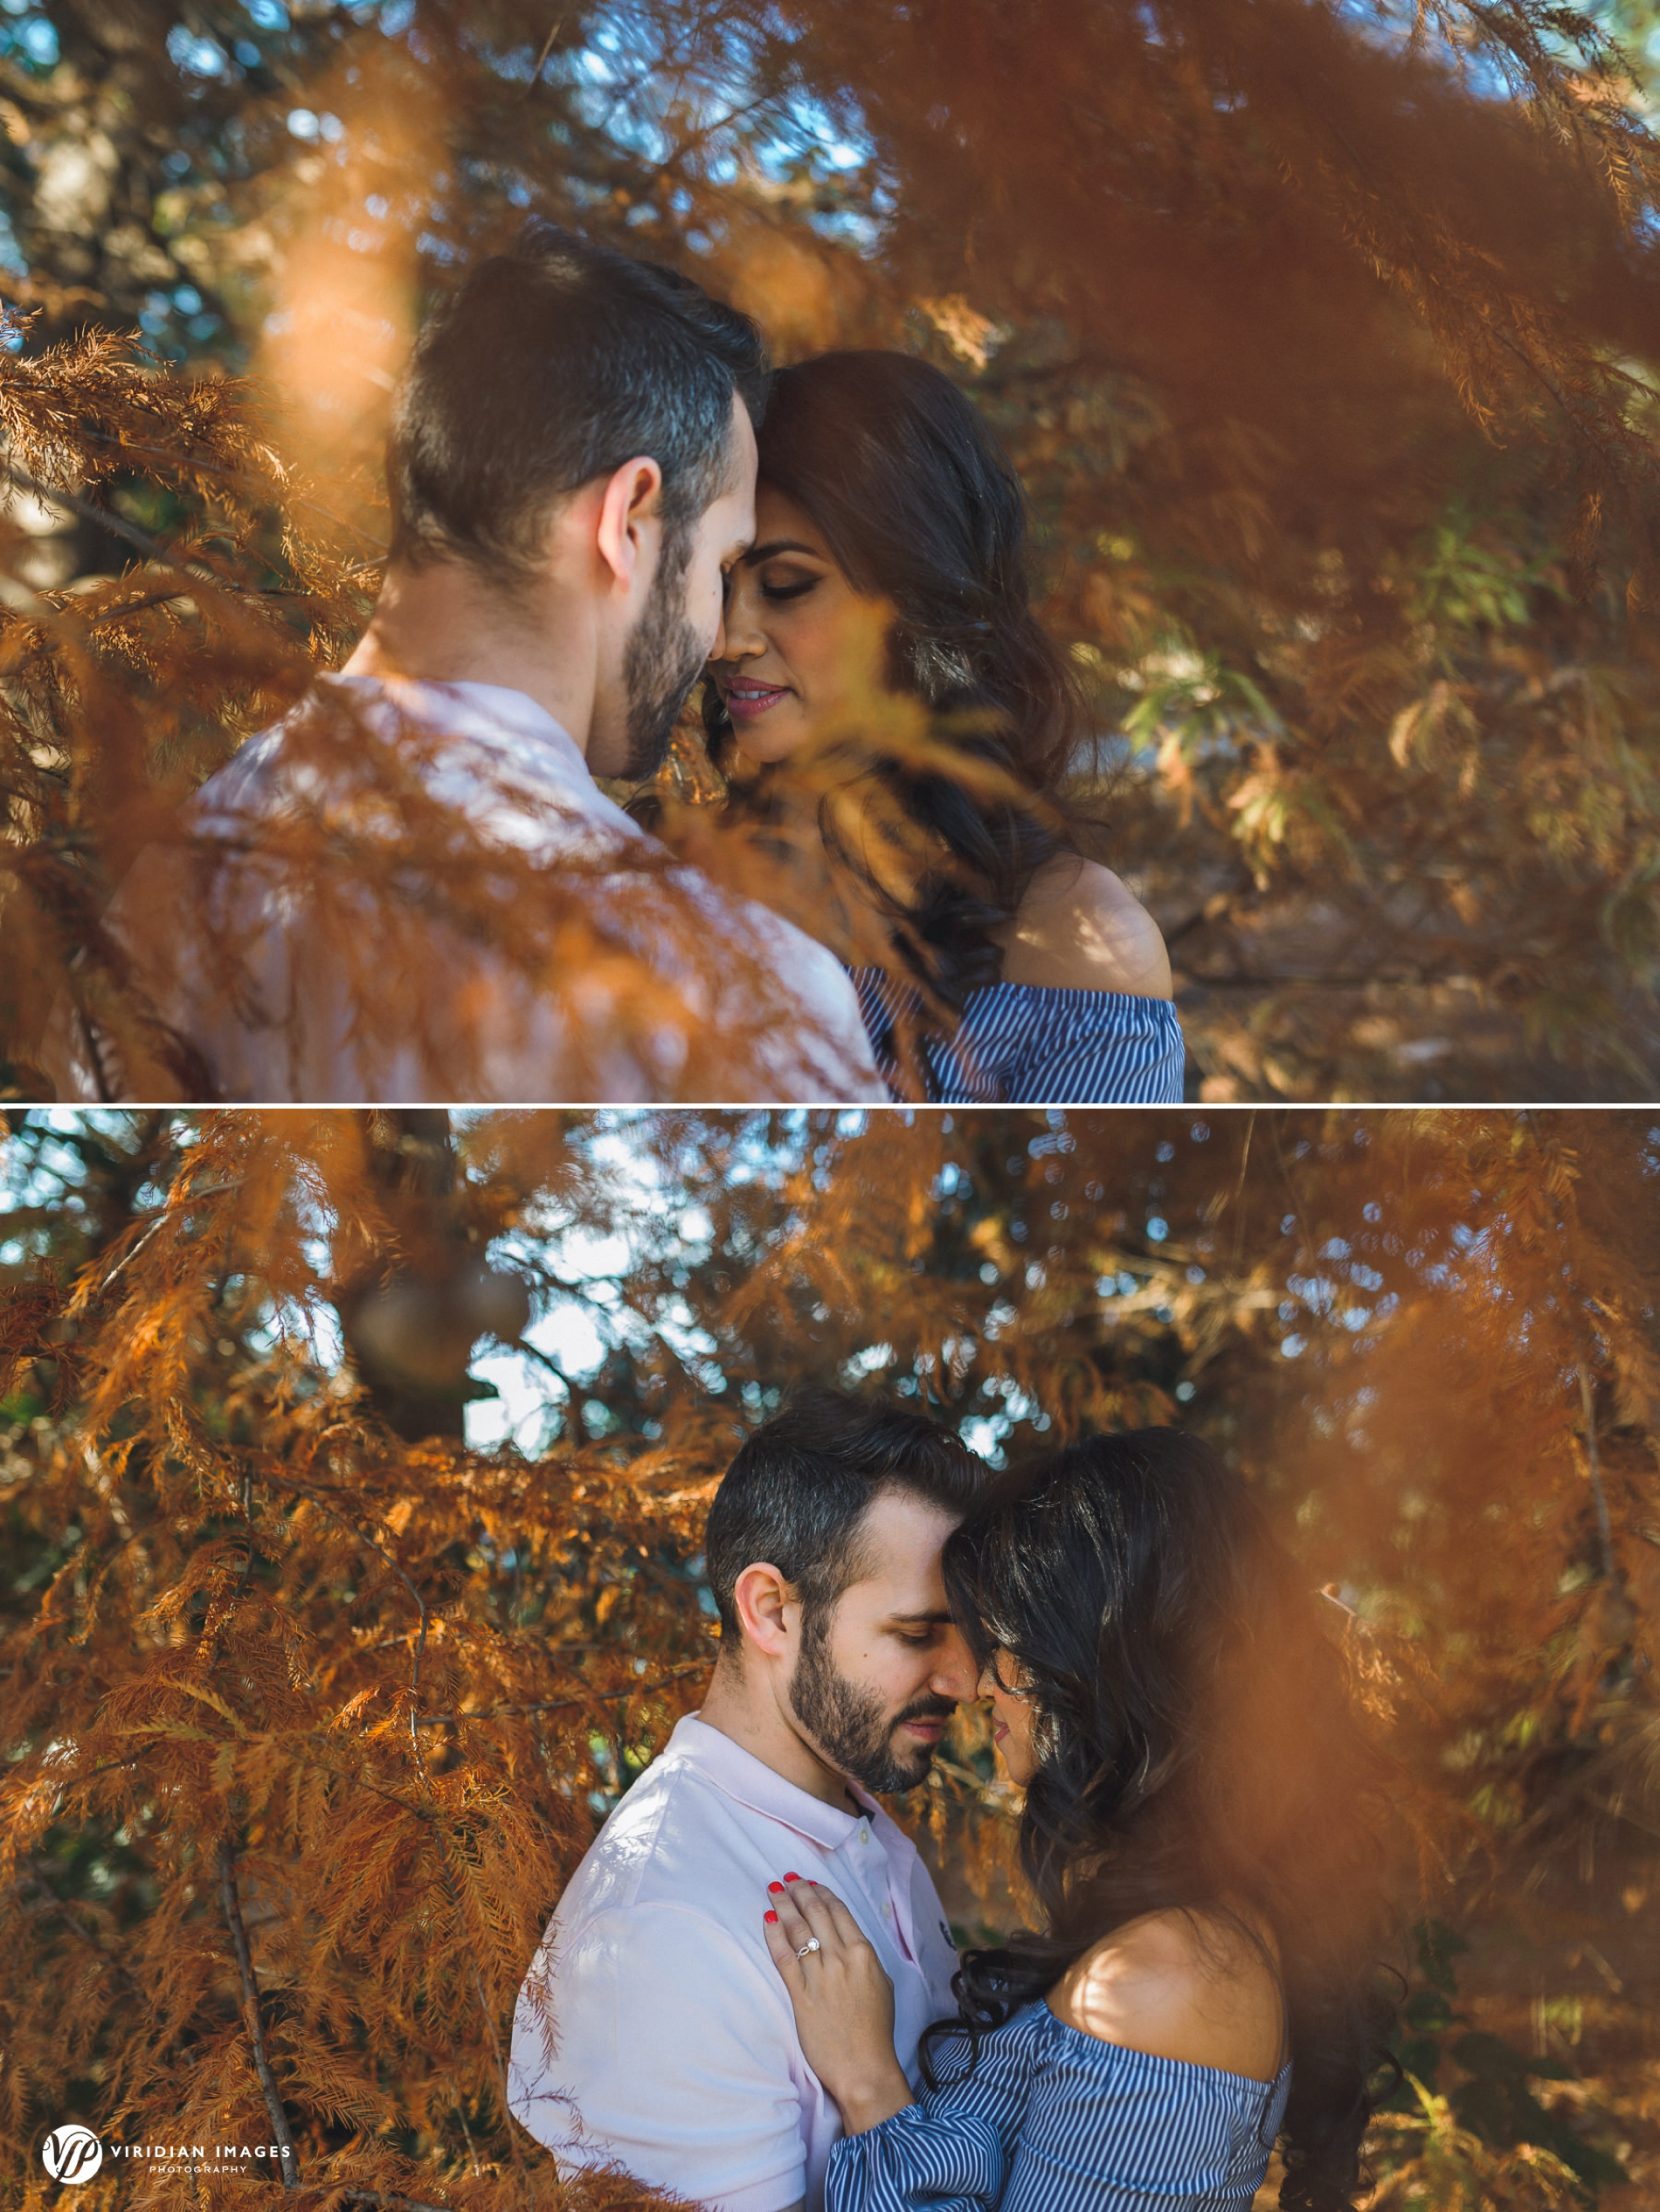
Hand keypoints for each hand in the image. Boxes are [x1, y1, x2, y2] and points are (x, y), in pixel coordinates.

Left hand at [761, 1876, 914, 2132]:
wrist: (864, 2068)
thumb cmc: (876, 2031)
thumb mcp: (883, 1985)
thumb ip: (866, 1958)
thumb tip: (850, 1940)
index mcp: (864, 1953)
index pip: (839, 1912)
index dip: (822, 1893)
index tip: (811, 1882)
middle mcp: (841, 1959)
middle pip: (816, 1914)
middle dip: (800, 1891)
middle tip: (788, 1879)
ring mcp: (820, 1977)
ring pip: (798, 1930)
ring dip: (784, 1906)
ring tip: (774, 1890)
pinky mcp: (801, 1996)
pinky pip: (784, 1958)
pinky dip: (774, 1936)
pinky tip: (767, 1921)